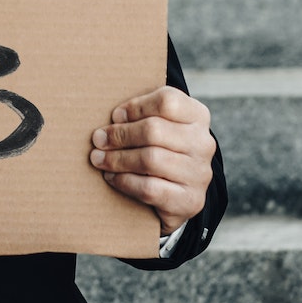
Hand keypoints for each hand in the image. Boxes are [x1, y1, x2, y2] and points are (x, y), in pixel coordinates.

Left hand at [89, 86, 216, 234]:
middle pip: (154, 130)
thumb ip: (142, 115)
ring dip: (117, 159)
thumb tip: (113, 119)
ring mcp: (199, 173)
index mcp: (198, 116)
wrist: (181, 194)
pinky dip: (125, 181)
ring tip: (99, 158)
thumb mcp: (160, 126)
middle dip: (120, 135)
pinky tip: (112, 177)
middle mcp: (203, 143)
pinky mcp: (190, 200)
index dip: (136, 107)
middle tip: (98, 139)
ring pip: (150, 159)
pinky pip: (150, 188)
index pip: (167, 101)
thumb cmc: (162, 150)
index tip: (115, 116)